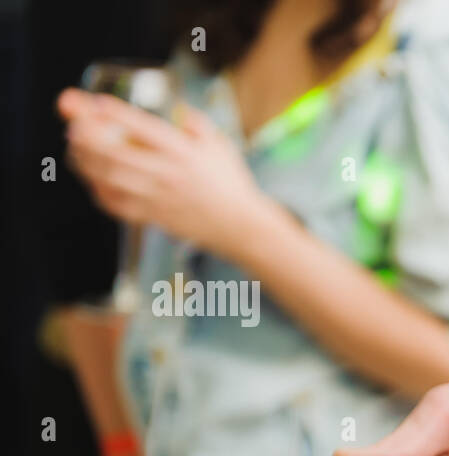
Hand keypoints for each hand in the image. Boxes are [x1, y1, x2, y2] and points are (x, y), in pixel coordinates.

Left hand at [59, 88, 268, 259]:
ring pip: (110, 177)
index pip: (143, 127)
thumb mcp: (221, 145)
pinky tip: (94, 181)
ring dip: (86, 162)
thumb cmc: (232, 185)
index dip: (116, 113)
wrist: (241, 226)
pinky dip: (100, 191)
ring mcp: (158, 197)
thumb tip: (178, 109)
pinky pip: (118, 204)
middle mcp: (168, 173)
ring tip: (75, 150)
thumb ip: (197, 124)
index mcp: (184, 152)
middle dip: (88, 138)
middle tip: (74, 128)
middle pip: (116, 152)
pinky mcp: (154, 216)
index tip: (96, 103)